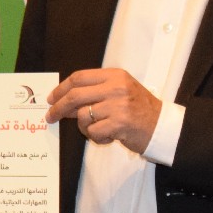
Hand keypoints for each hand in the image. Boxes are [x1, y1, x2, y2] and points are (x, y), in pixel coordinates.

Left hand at [46, 69, 160, 152]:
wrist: (161, 126)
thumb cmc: (138, 110)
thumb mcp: (120, 91)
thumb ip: (95, 91)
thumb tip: (64, 101)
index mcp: (114, 75)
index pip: (79, 77)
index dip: (61, 88)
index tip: (52, 98)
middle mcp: (116, 87)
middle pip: (75, 95)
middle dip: (58, 108)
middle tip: (51, 116)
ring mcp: (118, 105)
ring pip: (83, 116)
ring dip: (84, 127)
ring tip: (96, 130)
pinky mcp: (119, 124)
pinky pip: (93, 132)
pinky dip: (96, 137)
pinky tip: (108, 137)